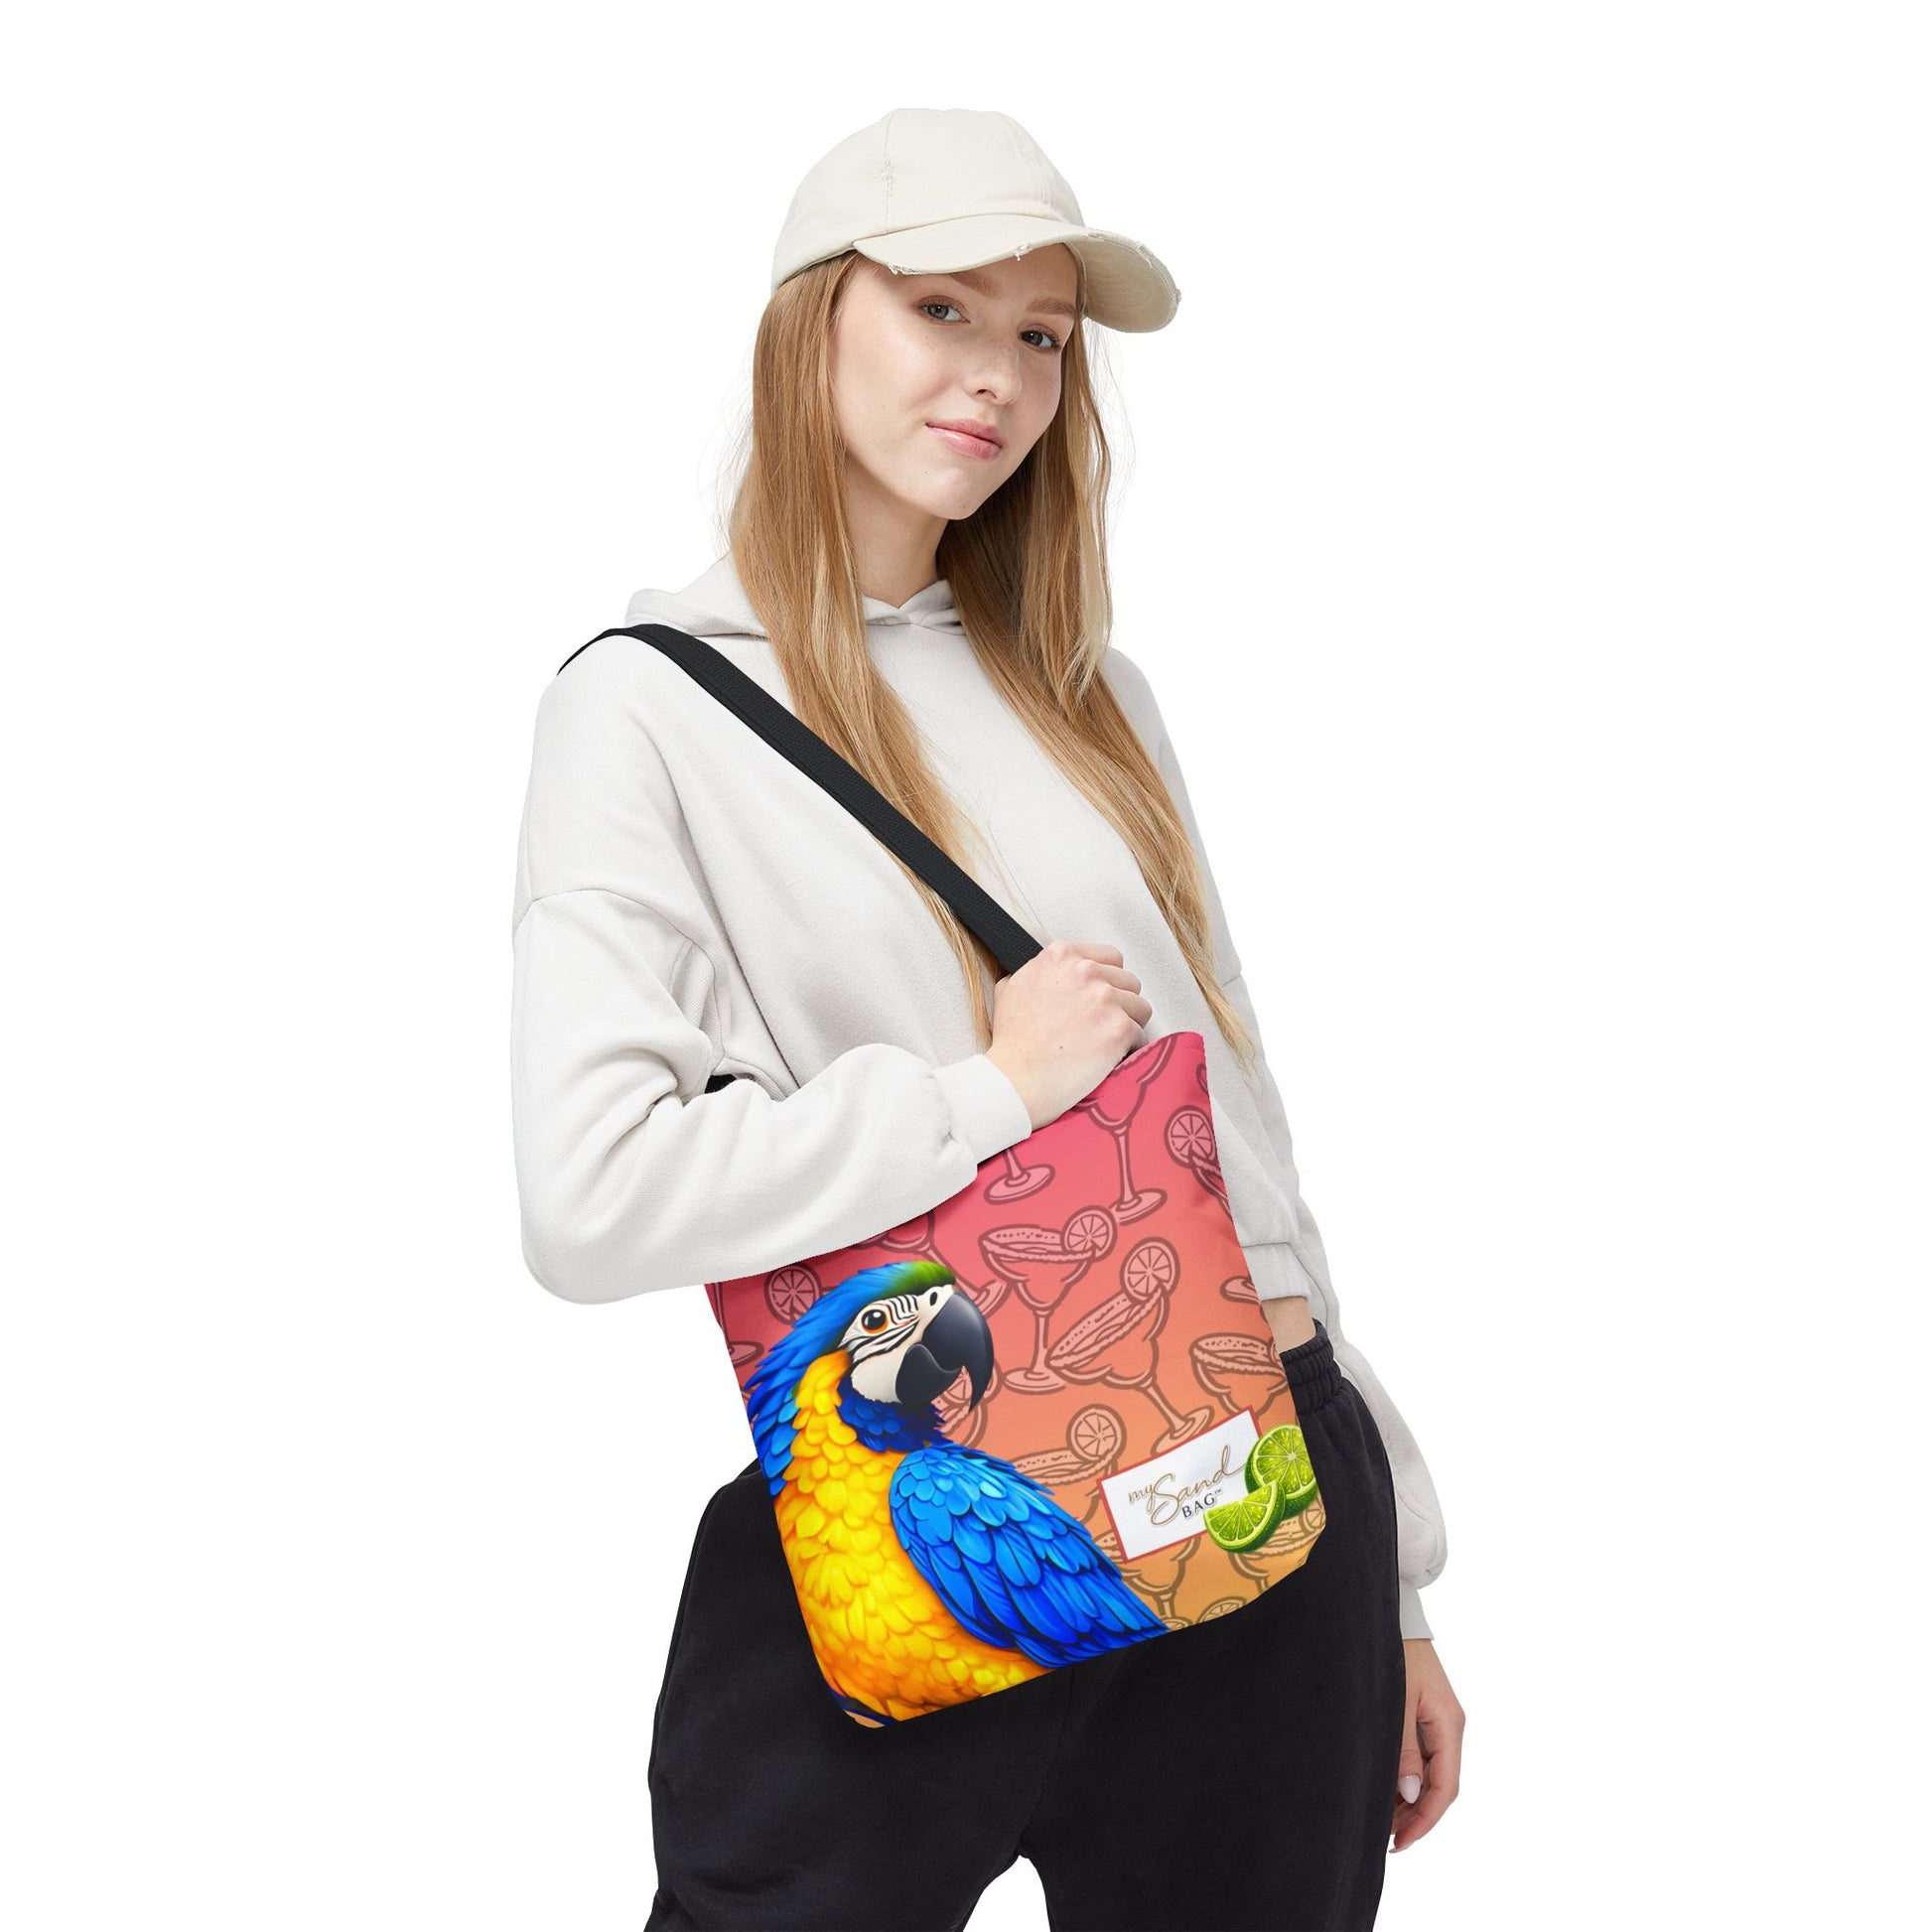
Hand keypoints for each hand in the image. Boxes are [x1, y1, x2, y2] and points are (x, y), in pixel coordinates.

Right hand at [984, 940, 1151, 1127]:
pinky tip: (1110, 1058)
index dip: (1107, 981)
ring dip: (1127, 1024)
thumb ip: (1036, 973)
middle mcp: (1084, 971)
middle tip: (1102, 1025)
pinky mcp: (1118, 1029)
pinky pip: (1141, 1035)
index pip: (1109, 957)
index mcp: (1061, 956)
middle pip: (1128, 982)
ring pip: (1140, 1007)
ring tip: (1106, 1042)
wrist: (1015, 1079)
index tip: (1100, 998)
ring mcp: (1104, 999)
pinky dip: (1129, 1049)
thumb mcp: (1010, 989)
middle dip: (1119, 1003)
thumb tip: (1045, 976)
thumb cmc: (1012, 1043)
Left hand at [1391, 1638, 1463, 1851]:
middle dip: (1416, 1815)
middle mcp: (1449, 1726)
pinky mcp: (1425, 1713)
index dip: (1424, 1819)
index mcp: (1450, 1724)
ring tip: (1383, 1820)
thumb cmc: (1394, 1652)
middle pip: (1440, 1785)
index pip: (1445, 1787)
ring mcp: (1438, 1720)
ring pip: (1430, 1773)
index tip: (1401, 1842)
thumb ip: (1403, 1748)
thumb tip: (1410, 1793)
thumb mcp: (1396, 1701)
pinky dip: (1406, 1777)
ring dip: (1410, 1799)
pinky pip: (1421, 1756)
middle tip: (1387, 1838)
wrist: (1393, 1614)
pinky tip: (1386, 1789)